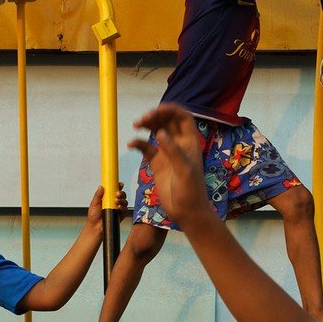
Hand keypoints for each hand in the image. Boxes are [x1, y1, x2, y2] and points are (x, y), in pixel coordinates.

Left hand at [86, 184, 127, 227]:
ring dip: (122, 200)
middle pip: (121, 195)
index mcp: (108, 198)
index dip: (118, 186)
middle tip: (117, 193)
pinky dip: (123, 207)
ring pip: (124, 201)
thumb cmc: (94, 217)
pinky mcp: (120, 215)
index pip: (114, 190)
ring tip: (117, 201)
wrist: (95, 227)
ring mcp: (118, 209)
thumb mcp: (94, 203)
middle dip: (121, 193)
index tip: (119, 184)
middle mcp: (114, 203)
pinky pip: (125, 210)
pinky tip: (119, 207)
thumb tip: (101, 186)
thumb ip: (98, 195)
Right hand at [130, 104, 211, 227]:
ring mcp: (167, 153)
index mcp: (190, 142)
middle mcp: (178, 144)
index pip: (183, 117)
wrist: (186, 212)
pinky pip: (146, 148)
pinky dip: (138, 143)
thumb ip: (173, 151)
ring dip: (146, 125)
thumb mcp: (184, 171)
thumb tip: (160, 133)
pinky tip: (131, 144)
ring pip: (156, 131)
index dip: (172, 109)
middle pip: (167, 121)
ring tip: (135, 125)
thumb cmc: (191, 191)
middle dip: (156, 116)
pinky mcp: (157, 163)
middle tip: (143, 119)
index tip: (157, 109)